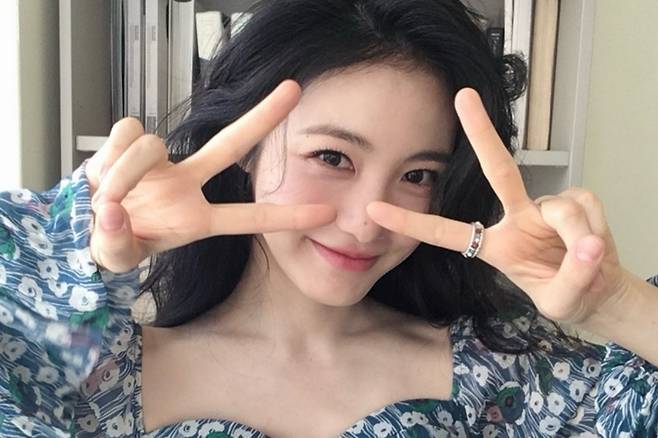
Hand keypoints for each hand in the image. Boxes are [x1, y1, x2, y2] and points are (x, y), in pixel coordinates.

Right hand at [85, 80, 335, 272]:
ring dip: (123, 172)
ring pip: (150, 145)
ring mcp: (163, 159)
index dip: (287, 217)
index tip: (326, 214)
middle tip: (294, 89)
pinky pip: (125, 133)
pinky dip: (108, 155)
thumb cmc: (115, 239)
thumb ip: (117, 242)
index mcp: (197, 219)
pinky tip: (103, 172)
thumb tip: (114, 211)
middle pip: (231, 143)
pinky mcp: (133, 138)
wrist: (84, 217)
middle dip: (263, 116)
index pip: (250, 218)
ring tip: (109, 197)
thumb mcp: (118, 255)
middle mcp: (188, 182)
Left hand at [365, 88, 628, 325]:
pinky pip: (586, 208)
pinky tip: (596, 245)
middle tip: (463, 95)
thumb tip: (589, 245)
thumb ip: (573, 276)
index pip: (445, 233)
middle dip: (481, 132)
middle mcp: (515, 217)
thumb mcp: (562, 301)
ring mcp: (544, 207)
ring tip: (587, 260)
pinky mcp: (577, 199)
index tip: (374, 209)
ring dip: (578, 237)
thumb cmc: (565, 293)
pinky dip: (596, 231)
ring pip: (560, 210)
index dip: (411, 222)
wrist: (600, 291)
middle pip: (498, 169)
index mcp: (494, 246)